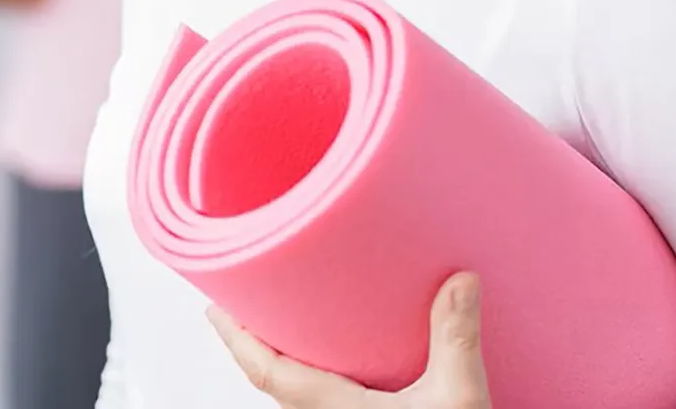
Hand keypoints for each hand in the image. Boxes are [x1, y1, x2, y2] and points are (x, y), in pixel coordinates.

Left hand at [208, 272, 490, 408]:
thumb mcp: (459, 401)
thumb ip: (456, 340)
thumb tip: (461, 279)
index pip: (268, 374)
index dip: (237, 340)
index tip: (214, 308)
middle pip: (275, 385)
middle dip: (255, 345)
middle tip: (243, 302)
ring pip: (296, 400)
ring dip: (284, 364)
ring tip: (282, 326)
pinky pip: (318, 407)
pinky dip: (310, 381)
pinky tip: (332, 367)